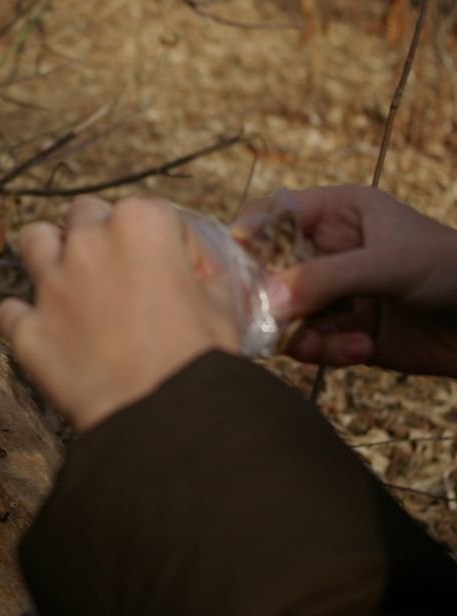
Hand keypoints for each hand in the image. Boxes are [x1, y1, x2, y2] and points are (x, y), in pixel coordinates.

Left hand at [0, 196, 238, 431]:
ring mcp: (51, 285)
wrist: (162, 419)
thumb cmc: (200, 361)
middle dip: (101, 237)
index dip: (168, 245)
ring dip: (50, 254)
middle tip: (120, 275)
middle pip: (85, 215)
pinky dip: (25, 318)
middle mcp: (89, 243)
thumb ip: (202, 275)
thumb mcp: (223, 305)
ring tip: (69, 282)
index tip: (179, 275)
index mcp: (142, 224)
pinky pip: (10, 309)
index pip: (151, 212)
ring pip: (34, 240)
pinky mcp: (29, 328)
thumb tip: (193, 276)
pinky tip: (44, 332)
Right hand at [241, 185, 456, 376]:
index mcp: (338, 212)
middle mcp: (328, 250)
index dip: (246, 240)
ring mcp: (333, 293)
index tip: (232, 273)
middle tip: (268, 324)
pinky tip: (360, 351)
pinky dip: (325, 351)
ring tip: (325, 347)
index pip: (271, 216)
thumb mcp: (390, 266)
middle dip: (268, 300)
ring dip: (300, 334)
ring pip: (282, 313)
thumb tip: (264, 300)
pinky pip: (307, 342)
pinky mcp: (342, 331)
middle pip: (266, 271)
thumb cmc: (455, 272)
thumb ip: (326, 280)